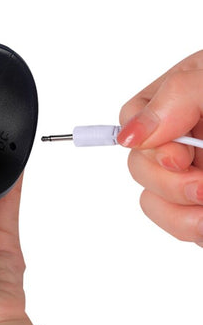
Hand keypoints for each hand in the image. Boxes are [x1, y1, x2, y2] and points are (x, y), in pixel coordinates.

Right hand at [117, 50, 202, 245]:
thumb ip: (178, 94)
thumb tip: (130, 133)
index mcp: (179, 103)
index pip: (130, 123)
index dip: (145, 145)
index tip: (182, 154)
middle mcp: (183, 139)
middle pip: (137, 167)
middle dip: (167, 184)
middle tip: (202, 186)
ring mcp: (194, 174)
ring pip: (154, 203)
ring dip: (179, 216)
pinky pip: (182, 226)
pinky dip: (192, 231)